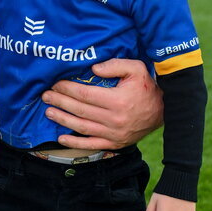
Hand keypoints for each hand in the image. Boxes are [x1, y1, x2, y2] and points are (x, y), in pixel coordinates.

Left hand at [42, 58, 163, 149]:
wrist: (165, 111)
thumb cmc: (147, 87)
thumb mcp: (136, 69)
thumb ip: (114, 65)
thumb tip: (93, 69)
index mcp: (117, 100)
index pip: (85, 94)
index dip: (67, 89)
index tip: (55, 84)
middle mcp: (114, 119)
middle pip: (80, 110)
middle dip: (60, 102)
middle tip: (45, 96)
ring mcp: (114, 134)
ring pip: (82, 127)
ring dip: (63, 120)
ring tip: (48, 112)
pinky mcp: (115, 143)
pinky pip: (92, 145)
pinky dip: (75, 143)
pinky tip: (61, 138)